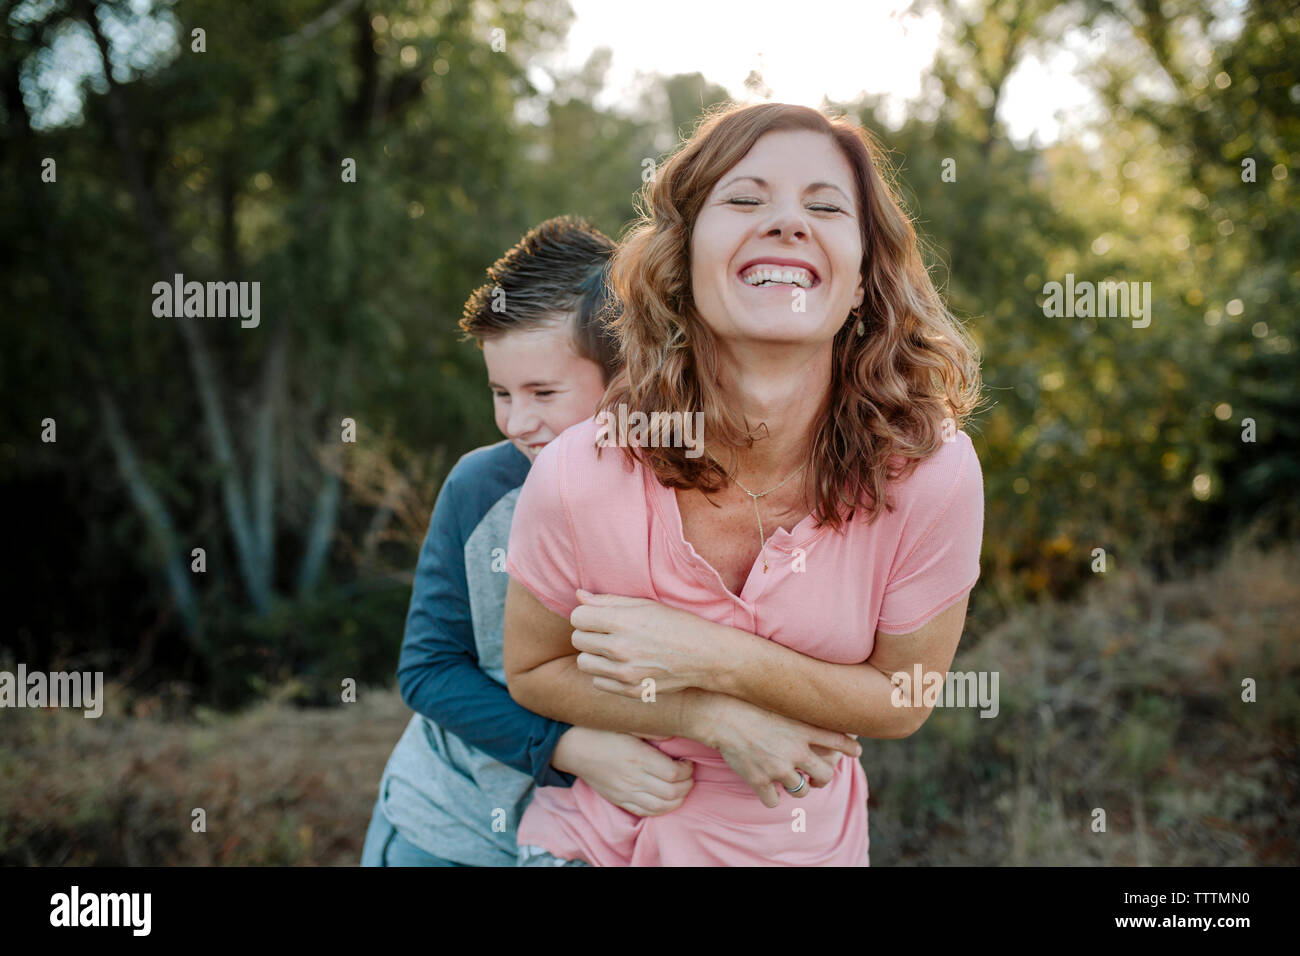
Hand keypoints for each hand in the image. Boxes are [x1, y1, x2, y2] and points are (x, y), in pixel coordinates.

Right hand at [551, 726, 694, 816]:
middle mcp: (633, 778)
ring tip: (681, 787)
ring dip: (678, 799)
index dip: (687, 770)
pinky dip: (662, 809)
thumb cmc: (601, 732)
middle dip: (687, 784)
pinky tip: (666, 799)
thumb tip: (673, 738)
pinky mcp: (620, 800)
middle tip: (688, 774)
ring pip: (661, 807)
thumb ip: (651, 730)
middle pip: (672, 792)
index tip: (687, 761)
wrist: (574, 749)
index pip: (673, 774)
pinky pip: (646, 812)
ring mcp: (626, 792)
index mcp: (638, 757)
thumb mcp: (626, 724)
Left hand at [570, 590, 724, 696]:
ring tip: (613, 649)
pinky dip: (606, 674)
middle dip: (588, 633)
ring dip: (594, 655)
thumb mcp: (644, 604)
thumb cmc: (676, 624)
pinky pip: (598, 682)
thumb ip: (608, 601)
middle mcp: (619, 649)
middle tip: (607, 632)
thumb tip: (578, 596)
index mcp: (621, 622)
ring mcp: (625, 674)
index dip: (586, 615)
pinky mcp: (631, 691)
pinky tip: (623, 664)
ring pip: (584, 663)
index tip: (598, 616)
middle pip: (577, 640)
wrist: (706, 655)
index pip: (577, 617)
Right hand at [702, 696, 861, 808]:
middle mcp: (795, 750)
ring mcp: (778, 768)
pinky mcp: (759, 780)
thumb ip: (797, 713)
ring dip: (797, 789)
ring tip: (789, 782)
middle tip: (816, 778)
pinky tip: (766, 789)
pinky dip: (771, 797)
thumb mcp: (780, 702)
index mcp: (802, 729)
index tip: (855, 751)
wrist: (721, 714)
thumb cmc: (748, 703)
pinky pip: (773, 802)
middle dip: (822, 779)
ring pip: (802, 792)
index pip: (839, 740)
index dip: (850, 748)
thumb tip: (811, 715)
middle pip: (826, 775)